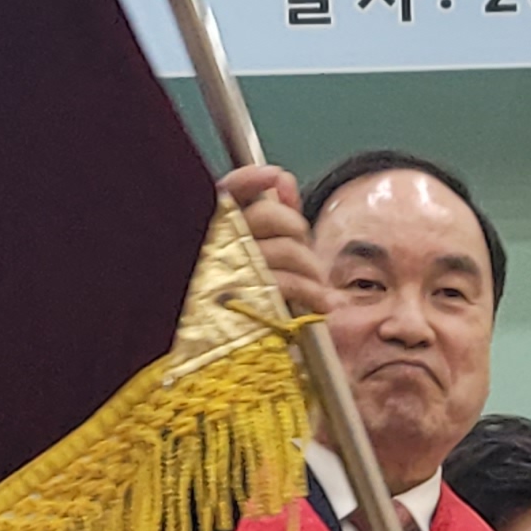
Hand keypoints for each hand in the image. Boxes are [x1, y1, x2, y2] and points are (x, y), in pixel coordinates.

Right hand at [218, 160, 325, 319]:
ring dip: (311, 266)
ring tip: (318, 284)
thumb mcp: (248, 251)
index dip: (251, 180)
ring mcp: (231, 274)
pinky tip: (321, 301)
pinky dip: (311, 291)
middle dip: (296, 229)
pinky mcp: (248, 301)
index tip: (276, 175)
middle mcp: (215, 248)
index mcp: (209, 233)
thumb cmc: (231, 301)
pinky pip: (286, 282)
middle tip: (305, 250)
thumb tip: (282, 180)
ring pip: (285, 249)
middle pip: (267, 216)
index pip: (226, 192)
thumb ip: (266, 211)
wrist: (210, 355)